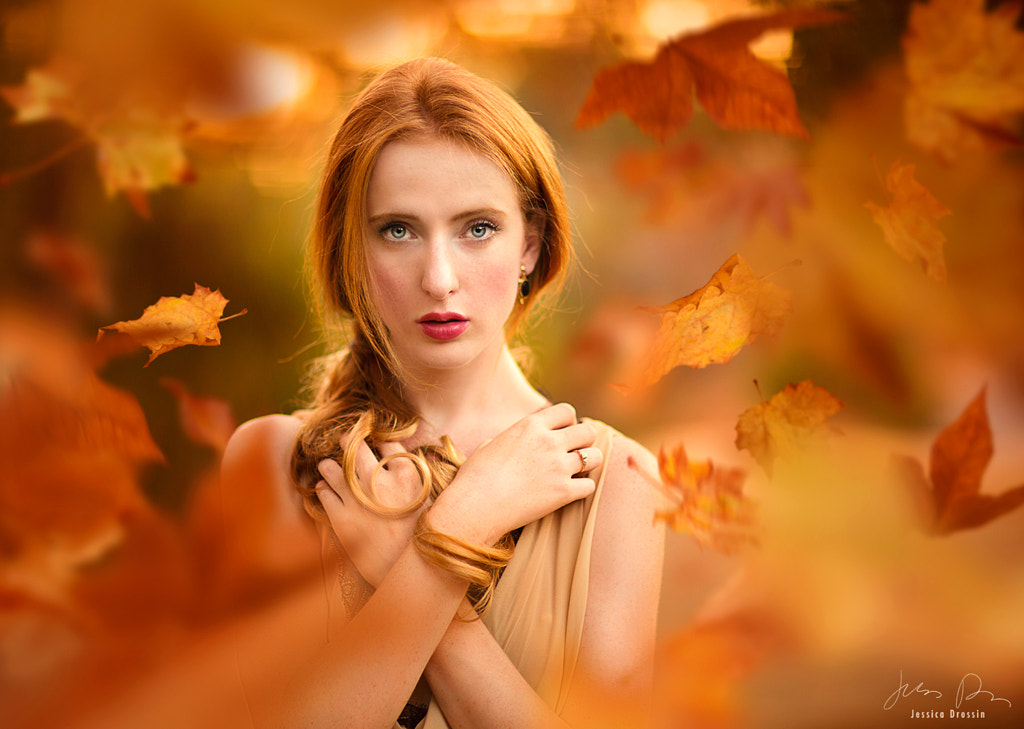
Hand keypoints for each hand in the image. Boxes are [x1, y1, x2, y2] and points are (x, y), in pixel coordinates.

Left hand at [316, 441, 428, 587]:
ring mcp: (358, 499)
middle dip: (348, 441)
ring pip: (333, 468)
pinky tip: (327, 489)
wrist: (406, 572)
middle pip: (356, 447)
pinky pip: (324, 493)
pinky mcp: (341, 518)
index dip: (379, 440)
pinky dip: (324, 489)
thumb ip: (425, 478)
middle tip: (345, 441)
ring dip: (330, 465)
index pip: (388, 443)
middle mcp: (379, 482)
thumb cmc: (422, 537)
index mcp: (406, 476)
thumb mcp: (431, 503)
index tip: (373, 441)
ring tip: (329, 466)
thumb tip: (427, 457)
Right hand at [428, 403, 601, 546]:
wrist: (474, 507)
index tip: (562, 433)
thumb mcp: (489, 445)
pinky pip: (589, 486)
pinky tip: (570, 491)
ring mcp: (558, 467)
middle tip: (572, 453)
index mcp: (530, 425)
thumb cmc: (475, 478)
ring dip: (588, 464)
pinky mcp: (563, 493)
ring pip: (595, 457)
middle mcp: (548, 442)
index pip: (567, 410)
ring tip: (575, 472)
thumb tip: (511, 441)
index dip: (568, 421)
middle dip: (583, 441)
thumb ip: (510, 437)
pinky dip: (582, 489)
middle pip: (588, 431)